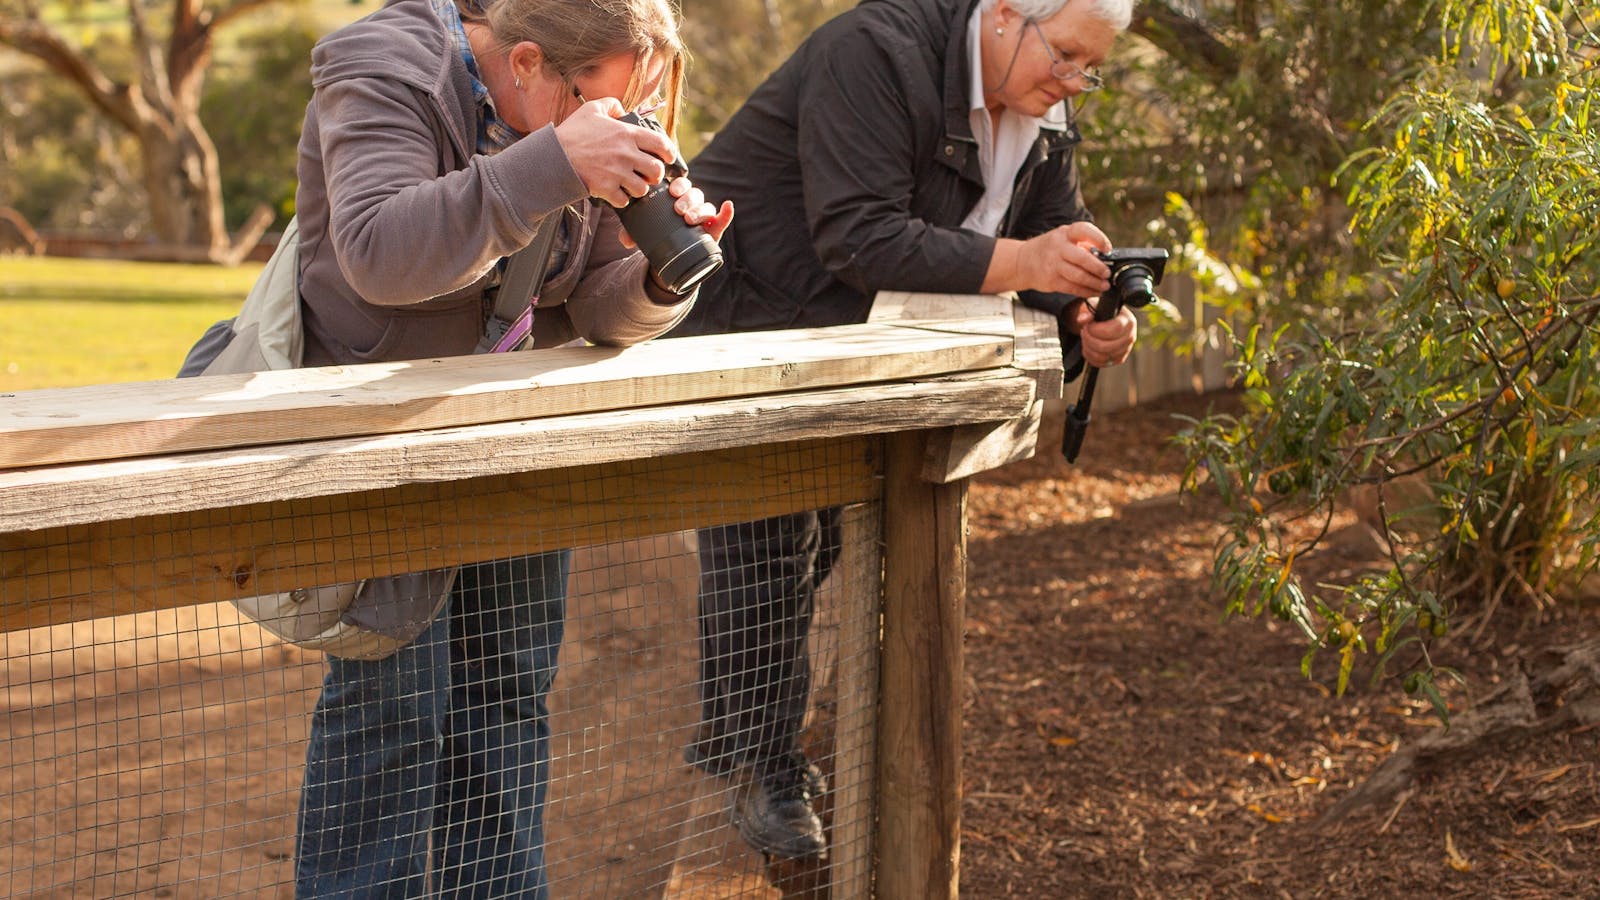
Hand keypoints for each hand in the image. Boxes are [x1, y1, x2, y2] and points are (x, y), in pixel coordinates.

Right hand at [554, 97, 676, 207]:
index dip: (669, 152)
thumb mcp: (591, 109)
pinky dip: (622, 200)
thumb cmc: (572, 132)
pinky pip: (624, 201)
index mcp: (626, 134)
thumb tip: (623, 110)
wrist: (553, 155)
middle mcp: (626, 154)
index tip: (668, 158)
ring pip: (643, 188)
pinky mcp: (607, 188)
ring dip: (639, 189)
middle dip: (655, 175)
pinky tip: (617, 194)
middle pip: (657, 170)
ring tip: (631, 186)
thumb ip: (611, 105)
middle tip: (648, 175)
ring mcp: (617, 172)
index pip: (661, 143)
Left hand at [618, 176, 734, 249]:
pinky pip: (722, 219)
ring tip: (689, 219)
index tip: (672, 192)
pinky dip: (727, 213)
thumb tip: (625, 240)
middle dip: (687, 199)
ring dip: (700, 209)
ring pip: (706, 206)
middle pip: (694, 193)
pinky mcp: (714, 229)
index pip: (680, 185)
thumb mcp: (644, 234)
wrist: (673, 258)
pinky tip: (727, 207)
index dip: (679, 185)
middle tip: (678, 209)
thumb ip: (634, 234)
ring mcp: (703, 217)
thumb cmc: (659, 237)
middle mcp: (691, 204)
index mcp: (675, 199)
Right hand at [1017, 222, 1112, 296]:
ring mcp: (1053, 265)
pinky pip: (1072, 288)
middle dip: (1099, 268)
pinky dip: (1086, 291)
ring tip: (1104, 286)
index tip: (1107, 249)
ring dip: (1095, 283)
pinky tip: (1094, 291)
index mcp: (1065, 233)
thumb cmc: (1048, 249)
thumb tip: (1105, 258)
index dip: (1099, 239)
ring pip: (1079, 276)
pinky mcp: (1051, 281)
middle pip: (1082, 258)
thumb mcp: (1063, 238)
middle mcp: (1058, 247)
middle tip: (1107, 273)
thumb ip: (1082, 245)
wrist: (1022, 261)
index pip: (1084, 230)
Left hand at [1066, 298, 1137, 366]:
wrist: (1104, 321)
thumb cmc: (1101, 312)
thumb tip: (1082, 319)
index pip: (1115, 329)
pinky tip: (1088, 345)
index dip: (1097, 330)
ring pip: (1102, 357)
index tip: (1088, 325)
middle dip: (1090, 339)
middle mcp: (1130, 337)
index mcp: (1128, 321)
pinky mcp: (1119, 359)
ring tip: (1086, 337)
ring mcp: (1125, 350)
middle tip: (1084, 331)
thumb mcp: (1094, 306)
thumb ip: (1088, 311)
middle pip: (1107, 347)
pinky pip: (1100, 363)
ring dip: (1088, 347)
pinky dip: (1090, 356)